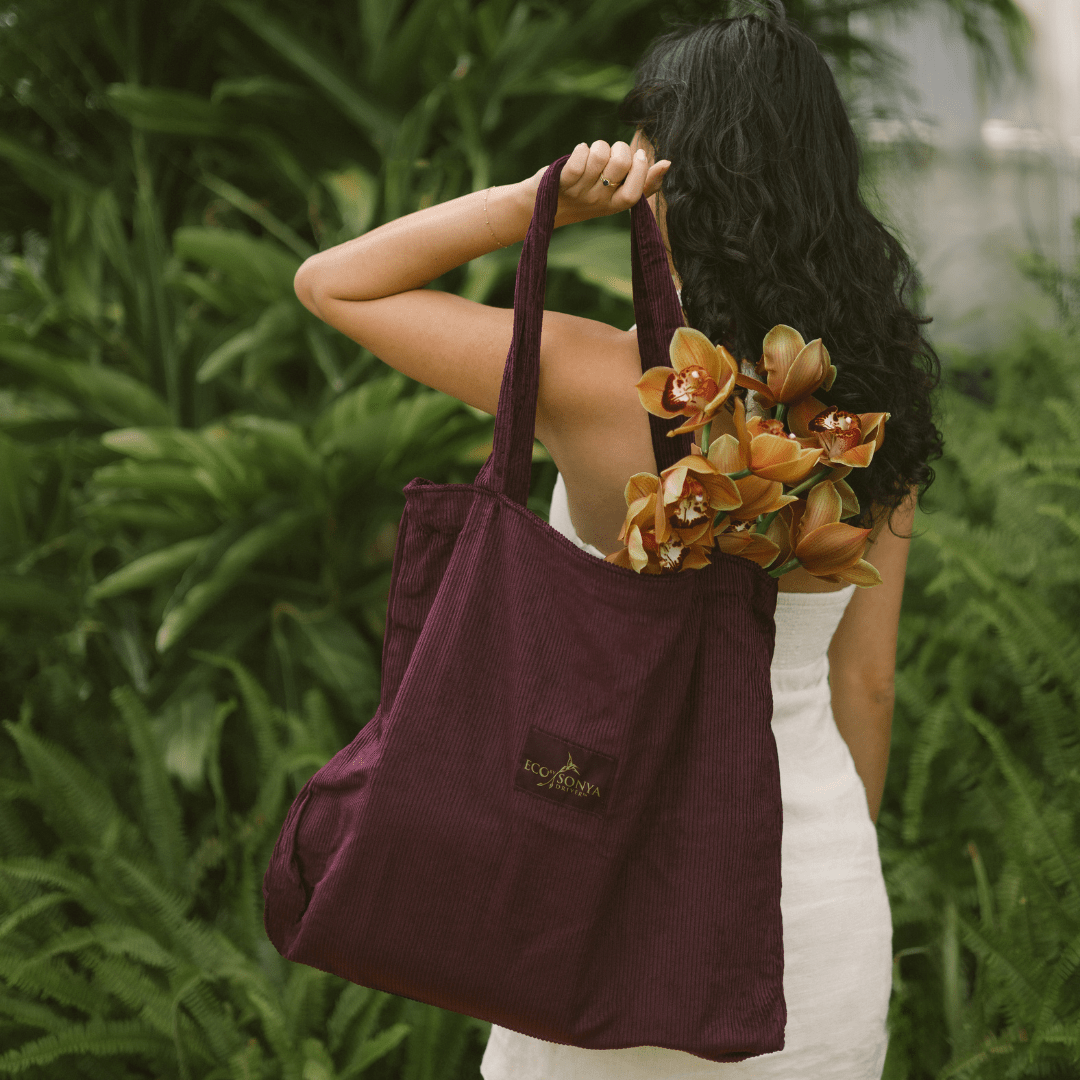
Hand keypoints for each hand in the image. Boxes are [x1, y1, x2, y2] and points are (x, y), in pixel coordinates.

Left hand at [522, 140, 670, 226]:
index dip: (639, 170)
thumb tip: (667, 164)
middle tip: (610, 154)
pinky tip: (579, 153)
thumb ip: (643, 182)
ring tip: (592, 154)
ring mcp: (580, 192)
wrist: (542, 205)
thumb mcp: (615, 192)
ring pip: (599, 157)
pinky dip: (581, 149)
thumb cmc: (585, 192)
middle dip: (619, 149)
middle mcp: (599, 202)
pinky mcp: (562, 182)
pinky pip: (578, 159)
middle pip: (620, 166)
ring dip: (598, 147)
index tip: (636, 156)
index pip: (636, 192)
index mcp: (615, 205)